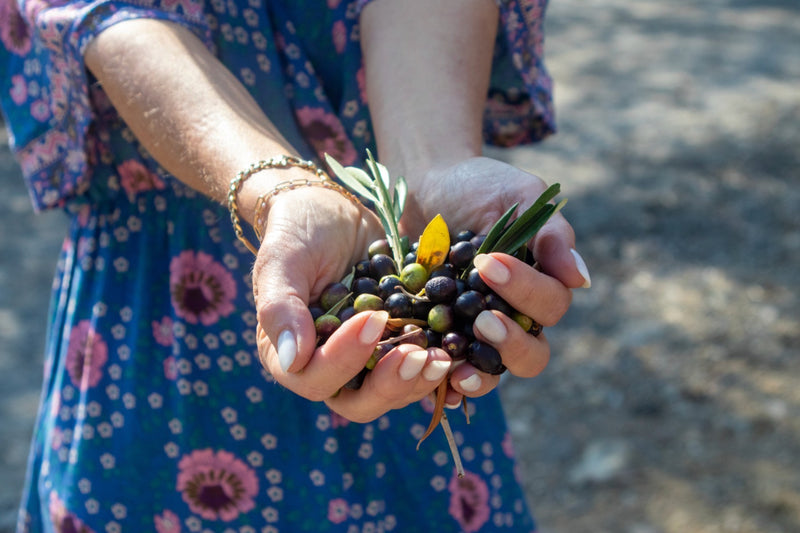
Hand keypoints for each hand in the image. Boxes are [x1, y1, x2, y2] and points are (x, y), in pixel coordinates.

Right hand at [252, 187, 452, 421]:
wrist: (332, 210)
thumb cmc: (297, 232)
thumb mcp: (282, 260)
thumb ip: (281, 307)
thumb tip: (292, 358)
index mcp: (290, 356)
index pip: (315, 378)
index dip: (344, 359)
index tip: (372, 319)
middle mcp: (329, 368)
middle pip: (358, 403)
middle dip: (390, 384)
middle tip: (418, 356)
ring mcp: (367, 362)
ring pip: (393, 393)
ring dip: (419, 381)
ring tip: (442, 357)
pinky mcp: (397, 347)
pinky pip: (418, 371)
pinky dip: (437, 367)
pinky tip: (458, 352)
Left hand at [400, 156, 590, 403]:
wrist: (425, 185)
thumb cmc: (480, 186)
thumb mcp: (519, 196)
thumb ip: (551, 234)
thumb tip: (580, 279)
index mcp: (540, 288)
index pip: (549, 305)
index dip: (526, 291)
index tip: (490, 263)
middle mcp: (514, 318)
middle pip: (531, 355)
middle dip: (510, 344)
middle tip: (482, 322)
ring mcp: (475, 334)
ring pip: (491, 373)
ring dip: (480, 377)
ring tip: (459, 371)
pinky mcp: (438, 339)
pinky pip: (445, 372)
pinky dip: (441, 385)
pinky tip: (427, 388)